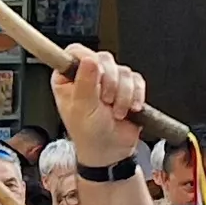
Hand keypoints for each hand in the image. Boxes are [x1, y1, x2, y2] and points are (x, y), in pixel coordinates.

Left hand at [50, 50, 150, 168]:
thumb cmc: (88, 134)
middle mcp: (88, 75)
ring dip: (123, 94)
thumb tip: (89, 60)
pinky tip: (129, 108)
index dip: (88, 60)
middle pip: (104, 59)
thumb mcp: (82, 109)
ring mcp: (109, 80)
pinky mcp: (127, 86)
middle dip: (110, 82)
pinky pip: (137, 80)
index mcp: (68, 78)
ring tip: (116, 111)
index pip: (76, 53)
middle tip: (105, 100)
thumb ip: (85, 83)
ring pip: (123, 70)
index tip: (96, 74)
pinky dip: (136, 95)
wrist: (110, 151)